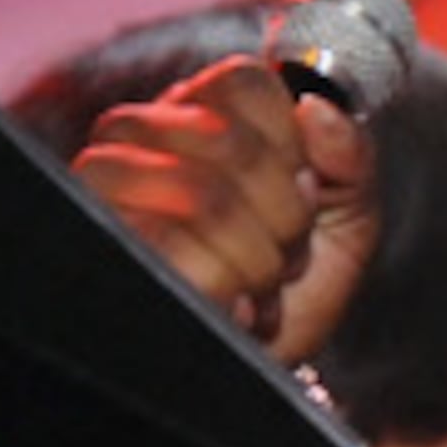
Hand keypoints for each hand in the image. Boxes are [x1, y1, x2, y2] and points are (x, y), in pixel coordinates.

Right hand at [71, 57, 375, 359]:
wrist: (254, 366)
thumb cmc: (289, 288)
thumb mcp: (344, 221)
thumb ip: (350, 158)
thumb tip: (318, 110)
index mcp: (203, 112)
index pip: (243, 80)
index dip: (292, 145)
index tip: (304, 191)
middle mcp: (142, 135)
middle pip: (229, 140)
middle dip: (283, 214)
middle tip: (283, 252)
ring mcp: (107, 186)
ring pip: (199, 195)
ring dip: (255, 257)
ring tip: (254, 282)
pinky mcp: (96, 240)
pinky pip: (168, 248)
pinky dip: (223, 288)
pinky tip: (231, 305)